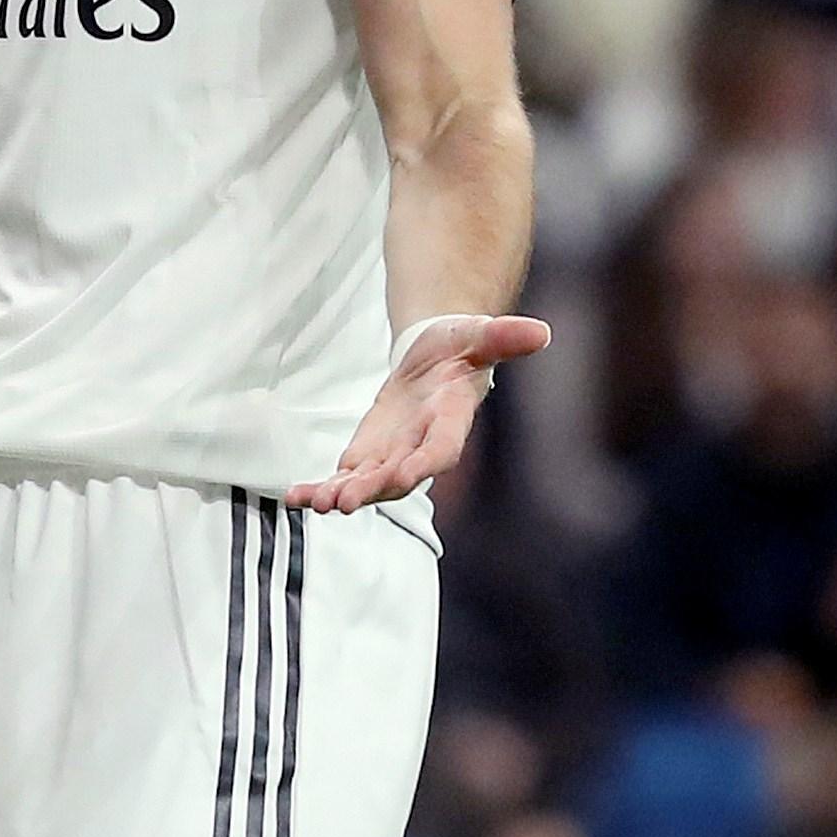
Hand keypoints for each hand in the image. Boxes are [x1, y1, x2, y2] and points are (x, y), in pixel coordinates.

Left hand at [285, 312, 551, 513]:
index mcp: (451, 420)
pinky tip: (294, 496)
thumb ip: (503, 337)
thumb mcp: (480, 334)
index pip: (442, 448)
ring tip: (315, 503)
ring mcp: (393, 455)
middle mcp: (422, 447)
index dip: (425, 462)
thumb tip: (541, 333)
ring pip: (367, 484)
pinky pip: (344, 478)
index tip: (405, 474)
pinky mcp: (368, 455)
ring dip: (341, 495)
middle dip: (372, 489)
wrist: (439, 355)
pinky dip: (320, 489)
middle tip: (344, 501)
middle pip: (398, 476)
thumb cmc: (462, 344)